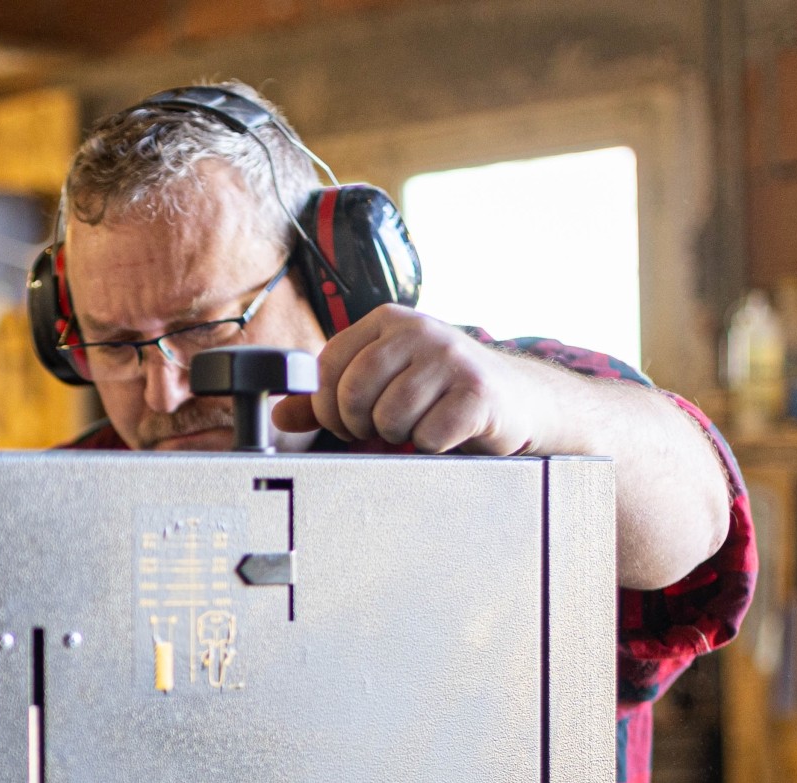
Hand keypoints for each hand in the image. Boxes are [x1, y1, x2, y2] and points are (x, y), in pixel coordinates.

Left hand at [272, 304, 547, 455]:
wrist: (517, 400)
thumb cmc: (442, 394)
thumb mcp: (385, 384)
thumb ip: (330, 399)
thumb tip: (280, 416)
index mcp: (388, 321)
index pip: (328, 365)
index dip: (326, 406)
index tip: (345, 422)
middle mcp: (418, 330)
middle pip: (352, 392)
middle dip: (359, 425)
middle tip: (382, 430)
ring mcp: (450, 358)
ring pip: (389, 417)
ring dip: (399, 437)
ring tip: (419, 426)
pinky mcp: (477, 392)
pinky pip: (428, 436)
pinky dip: (431, 447)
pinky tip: (446, 435)